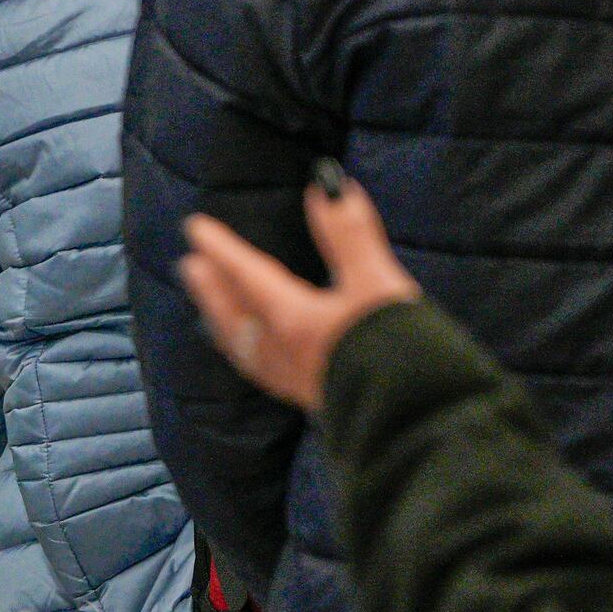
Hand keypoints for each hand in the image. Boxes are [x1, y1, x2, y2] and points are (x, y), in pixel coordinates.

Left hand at [177, 166, 423, 413]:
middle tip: (189, 266)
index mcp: (293, 321)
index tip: (195, 228)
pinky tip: (266, 362)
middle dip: (211, 289)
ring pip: (246, 349)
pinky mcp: (319, 405)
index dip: (222, 249)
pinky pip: (267, 373)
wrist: (423, 426)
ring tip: (214, 314)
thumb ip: (350, 236)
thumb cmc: (403, 353)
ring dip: (225, 323)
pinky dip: (253, 356)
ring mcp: (300, 385)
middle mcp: (286, 355)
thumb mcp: (379, 285)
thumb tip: (325, 185)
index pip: (247, 276)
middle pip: (234, 315)